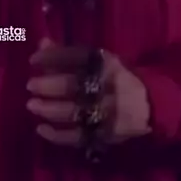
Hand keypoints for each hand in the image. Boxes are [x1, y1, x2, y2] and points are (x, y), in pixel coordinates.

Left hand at [26, 39, 150, 147]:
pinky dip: (58, 135)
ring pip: (75, 112)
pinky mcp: (105, 134)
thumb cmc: (117, 76)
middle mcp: (107, 86)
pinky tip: (41, 129)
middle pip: (74, 85)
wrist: (150, 105)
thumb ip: (68, 53)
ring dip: (50, 109)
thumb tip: (41, 43)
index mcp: (106, 63)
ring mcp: (107, 112)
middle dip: (49, 85)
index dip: (53, 57)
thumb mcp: (99, 60)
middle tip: (30, 85)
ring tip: (32, 105)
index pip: (77, 56)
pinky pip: (79, 136)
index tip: (33, 60)